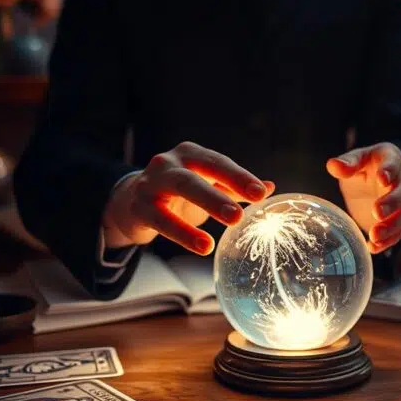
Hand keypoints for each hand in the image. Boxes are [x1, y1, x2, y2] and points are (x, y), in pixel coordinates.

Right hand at [102, 141, 273, 254]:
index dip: (240, 177)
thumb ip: (234, 187)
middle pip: (198, 174)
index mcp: (190, 155)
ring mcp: (151, 183)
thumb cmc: (176, 193)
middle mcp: (169, 163)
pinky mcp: (139, 206)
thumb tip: (270, 187)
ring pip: (181, 189)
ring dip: (207, 206)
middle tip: (243, 211)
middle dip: (223, 192)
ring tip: (231, 224)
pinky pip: (162, 220)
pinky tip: (204, 246)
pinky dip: (184, 233)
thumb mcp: (205, 185)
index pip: (219, 163)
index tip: (261, 192)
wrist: (130, 202)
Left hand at [327, 142, 400, 253]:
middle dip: (393, 202)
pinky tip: (373, 247)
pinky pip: (400, 232)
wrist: (367, 185)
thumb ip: (346, 163)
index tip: (382, 179)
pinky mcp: (399, 220)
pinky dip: (388, 241)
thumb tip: (333, 165)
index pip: (394, 160)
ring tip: (374, 235)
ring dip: (393, 226)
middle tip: (377, 212)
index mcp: (391, 157)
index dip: (390, 169)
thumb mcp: (352, 162)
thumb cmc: (361, 168)